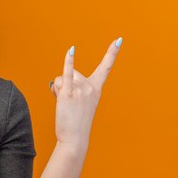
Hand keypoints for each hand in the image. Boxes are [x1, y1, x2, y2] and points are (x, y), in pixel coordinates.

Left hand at [49, 38, 121, 152]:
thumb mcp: (80, 102)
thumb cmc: (76, 121)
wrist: (75, 138)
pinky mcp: (68, 94)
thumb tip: (58, 81)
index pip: (105, 67)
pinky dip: (69, 62)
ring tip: (63, 103)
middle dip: (65, 84)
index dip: (112, 53)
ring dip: (57, 88)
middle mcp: (90, 87)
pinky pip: (67, 75)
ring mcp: (80, 90)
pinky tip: (72, 51)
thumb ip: (73, 88)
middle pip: (71, 72)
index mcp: (96, 89)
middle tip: (69, 102)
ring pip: (61, 77)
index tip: (119, 39)